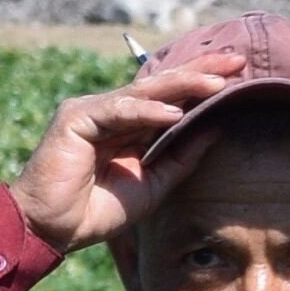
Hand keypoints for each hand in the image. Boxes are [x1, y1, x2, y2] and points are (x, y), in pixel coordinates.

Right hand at [10, 52, 247, 251]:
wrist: (51, 230)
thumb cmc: (95, 211)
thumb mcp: (152, 184)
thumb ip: (181, 157)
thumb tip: (217, 129)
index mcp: (127, 124)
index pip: (169, 96)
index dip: (201, 83)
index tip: (238, 73)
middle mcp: (110, 111)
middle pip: (160, 84)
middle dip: (199, 71)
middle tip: (235, 61)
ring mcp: (91, 110)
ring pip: (142, 92)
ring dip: (181, 85)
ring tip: (216, 83)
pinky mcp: (74, 119)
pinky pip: (117, 111)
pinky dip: (146, 111)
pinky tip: (174, 113)